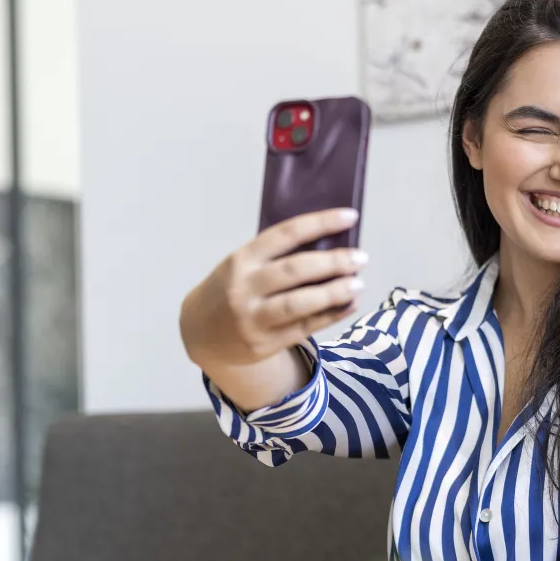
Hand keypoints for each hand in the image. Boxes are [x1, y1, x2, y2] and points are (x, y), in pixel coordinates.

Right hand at [179, 209, 367, 407]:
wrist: (199, 332)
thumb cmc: (229, 288)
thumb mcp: (241, 265)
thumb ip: (275, 256)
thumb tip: (330, 244)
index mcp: (241, 259)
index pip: (286, 234)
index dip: (320, 223)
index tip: (349, 217)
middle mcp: (245, 287)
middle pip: (295, 270)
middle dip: (333, 262)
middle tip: (360, 258)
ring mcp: (253, 318)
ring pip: (300, 304)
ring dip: (334, 293)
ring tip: (358, 284)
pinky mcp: (264, 343)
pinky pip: (304, 328)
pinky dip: (330, 316)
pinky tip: (349, 306)